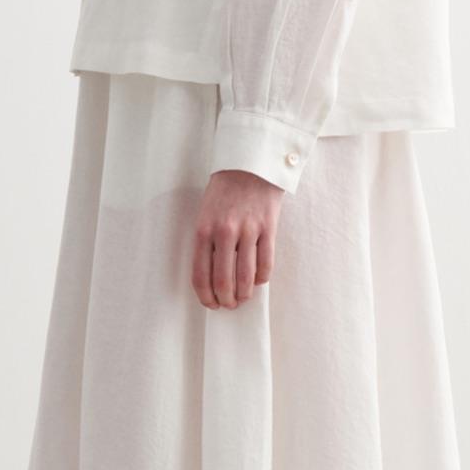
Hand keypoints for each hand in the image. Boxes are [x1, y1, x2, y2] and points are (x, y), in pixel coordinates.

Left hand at [192, 168, 282, 307]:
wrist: (250, 164)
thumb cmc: (225, 190)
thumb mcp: (205, 213)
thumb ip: (207, 242)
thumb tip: (213, 275)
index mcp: (204, 230)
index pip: (200, 275)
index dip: (205, 296)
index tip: (210, 304)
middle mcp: (224, 232)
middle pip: (223, 281)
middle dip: (226, 300)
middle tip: (229, 305)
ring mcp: (248, 230)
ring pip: (246, 277)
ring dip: (244, 294)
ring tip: (243, 298)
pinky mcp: (269, 228)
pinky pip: (266, 263)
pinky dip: (261, 278)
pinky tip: (258, 280)